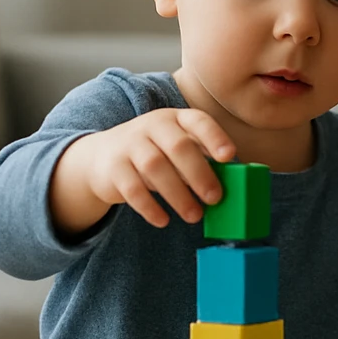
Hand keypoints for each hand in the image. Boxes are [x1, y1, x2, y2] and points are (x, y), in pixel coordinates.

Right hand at [49, 108, 235, 234]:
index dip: (214, 137)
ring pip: (155, 167)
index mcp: (176, 118)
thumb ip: (202, 159)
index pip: (198, 121)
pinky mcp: (112, 167)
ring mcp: (129, 144)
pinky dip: (149, 206)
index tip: (229, 156)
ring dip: (178, 194)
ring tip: (194, 215)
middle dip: (199, 173)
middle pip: (178, 146)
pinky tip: (163, 220)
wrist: (102, 156)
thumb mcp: (177, 148)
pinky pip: (132, 188)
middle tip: (215, 198)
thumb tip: (235, 184)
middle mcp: (152, 126)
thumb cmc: (155, 153)